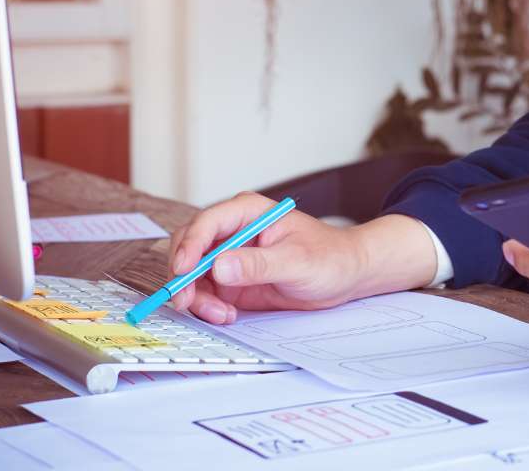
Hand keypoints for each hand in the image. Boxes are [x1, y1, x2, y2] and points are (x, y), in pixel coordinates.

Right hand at [166, 192, 436, 323]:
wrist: (346, 275)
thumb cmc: (330, 257)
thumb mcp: (297, 261)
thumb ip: (259, 264)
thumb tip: (220, 267)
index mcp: (246, 213)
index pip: (206, 224)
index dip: (188, 247)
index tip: (183, 271)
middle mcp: (232, 232)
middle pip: (188, 248)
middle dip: (184, 276)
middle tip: (188, 302)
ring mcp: (229, 257)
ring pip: (192, 275)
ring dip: (197, 297)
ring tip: (222, 315)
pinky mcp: (231, 281)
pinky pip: (205, 293)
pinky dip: (207, 307)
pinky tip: (226, 315)